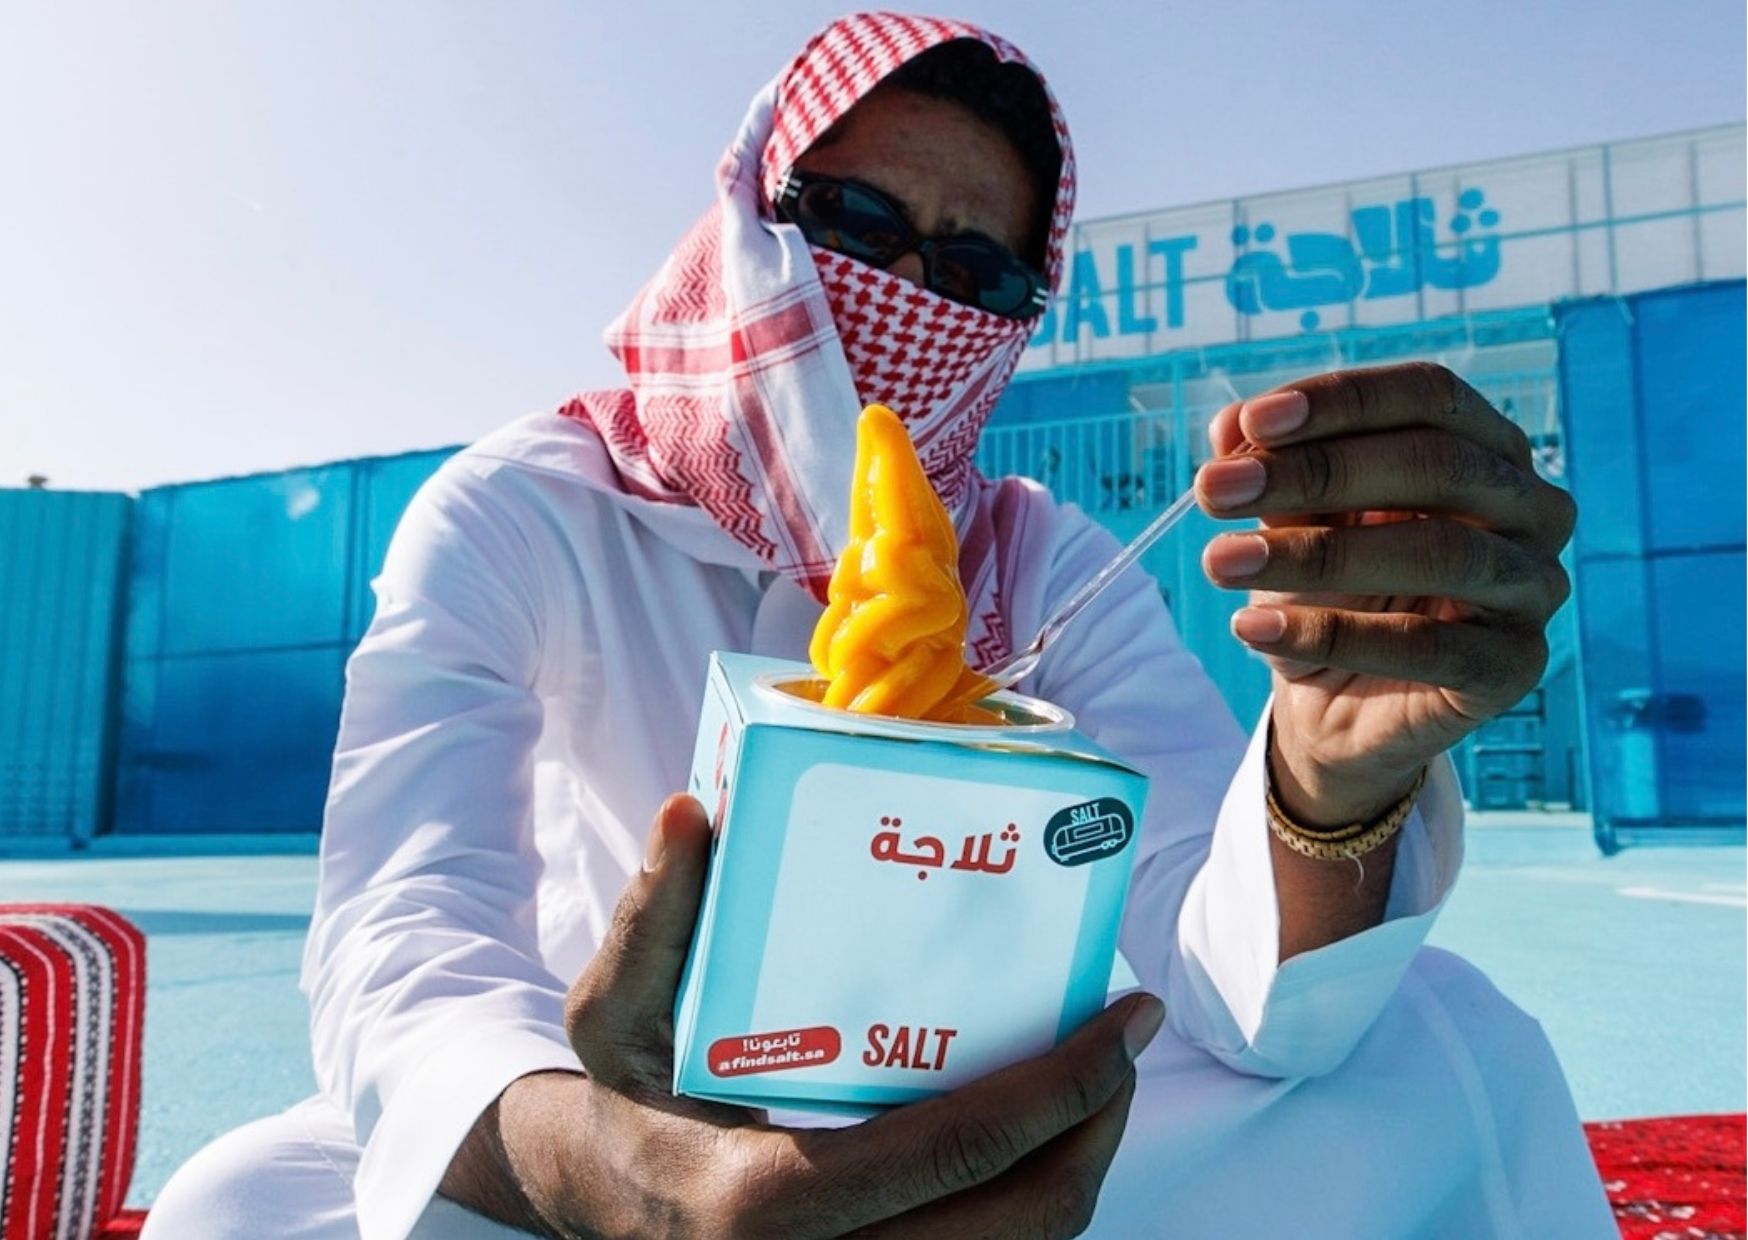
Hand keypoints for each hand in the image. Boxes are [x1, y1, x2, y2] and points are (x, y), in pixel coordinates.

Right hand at [443, 794, 1163, 1238]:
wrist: (601, 1197)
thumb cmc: (623, 1096)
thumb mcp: (615, 1010)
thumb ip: (653, 918)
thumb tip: (690, 815)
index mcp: (766, 1201)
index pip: (954, 1152)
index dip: (1062, 1088)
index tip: (1128, 1020)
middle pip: (1019, 1225)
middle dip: (1097, 1129)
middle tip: (1128, 1044)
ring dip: (1080, 1166)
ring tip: (1105, 1078)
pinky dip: (1037, 1197)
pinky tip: (1046, 1125)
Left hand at [1197, 363, 1574, 824]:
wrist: (1335, 702)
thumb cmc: (1323, 588)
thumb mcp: (1291, 520)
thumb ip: (1272, 468)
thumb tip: (1229, 425)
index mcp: (1486, 445)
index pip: (1428, 395)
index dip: (1339, 401)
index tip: (1248, 424)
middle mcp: (1531, 506)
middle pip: (1437, 464)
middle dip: (1315, 471)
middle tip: (1213, 492)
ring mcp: (1534, 586)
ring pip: (1438, 551)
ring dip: (1314, 553)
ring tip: (1219, 561)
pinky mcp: (1514, 665)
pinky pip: (1427, 645)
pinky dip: (1331, 634)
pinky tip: (1252, 628)